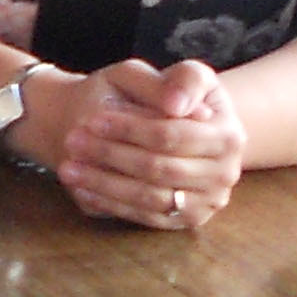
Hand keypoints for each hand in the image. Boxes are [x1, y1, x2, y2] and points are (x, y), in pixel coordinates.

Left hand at [45, 59, 245, 230]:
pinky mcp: (186, 220)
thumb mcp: (187, 75)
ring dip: (104, 184)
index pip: (172, 135)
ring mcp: (207, 202)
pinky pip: (144, 217)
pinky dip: (111, 203)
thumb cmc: (177, 98)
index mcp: (229, 137)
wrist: (183, 129)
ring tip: (68, 168)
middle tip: (72, 142)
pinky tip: (82, 189)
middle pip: (160, 168)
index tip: (93, 119)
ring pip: (149, 197)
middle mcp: (224, 175)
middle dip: (112, 155)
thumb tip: (176, 105)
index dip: (131, 128)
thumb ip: (186, 80)